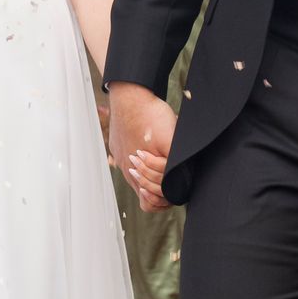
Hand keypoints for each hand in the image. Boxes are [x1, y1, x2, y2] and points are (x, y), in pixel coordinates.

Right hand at [106, 82, 176, 211]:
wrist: (130, 95)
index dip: (165, 200)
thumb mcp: (170, 141)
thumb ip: (173, 165)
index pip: (151, 203)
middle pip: (144, 195)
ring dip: (150, 180)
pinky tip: (149, 156)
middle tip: (173, 183)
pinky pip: (129, 165)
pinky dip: (141, 167)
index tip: (175, 190)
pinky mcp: (118, 149)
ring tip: (162, 172)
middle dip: (159, 193)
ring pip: (136, 181)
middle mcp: (127, 170)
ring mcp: (121, 160)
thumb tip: (179, 182)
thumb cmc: (151, 116)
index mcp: (138, 173)